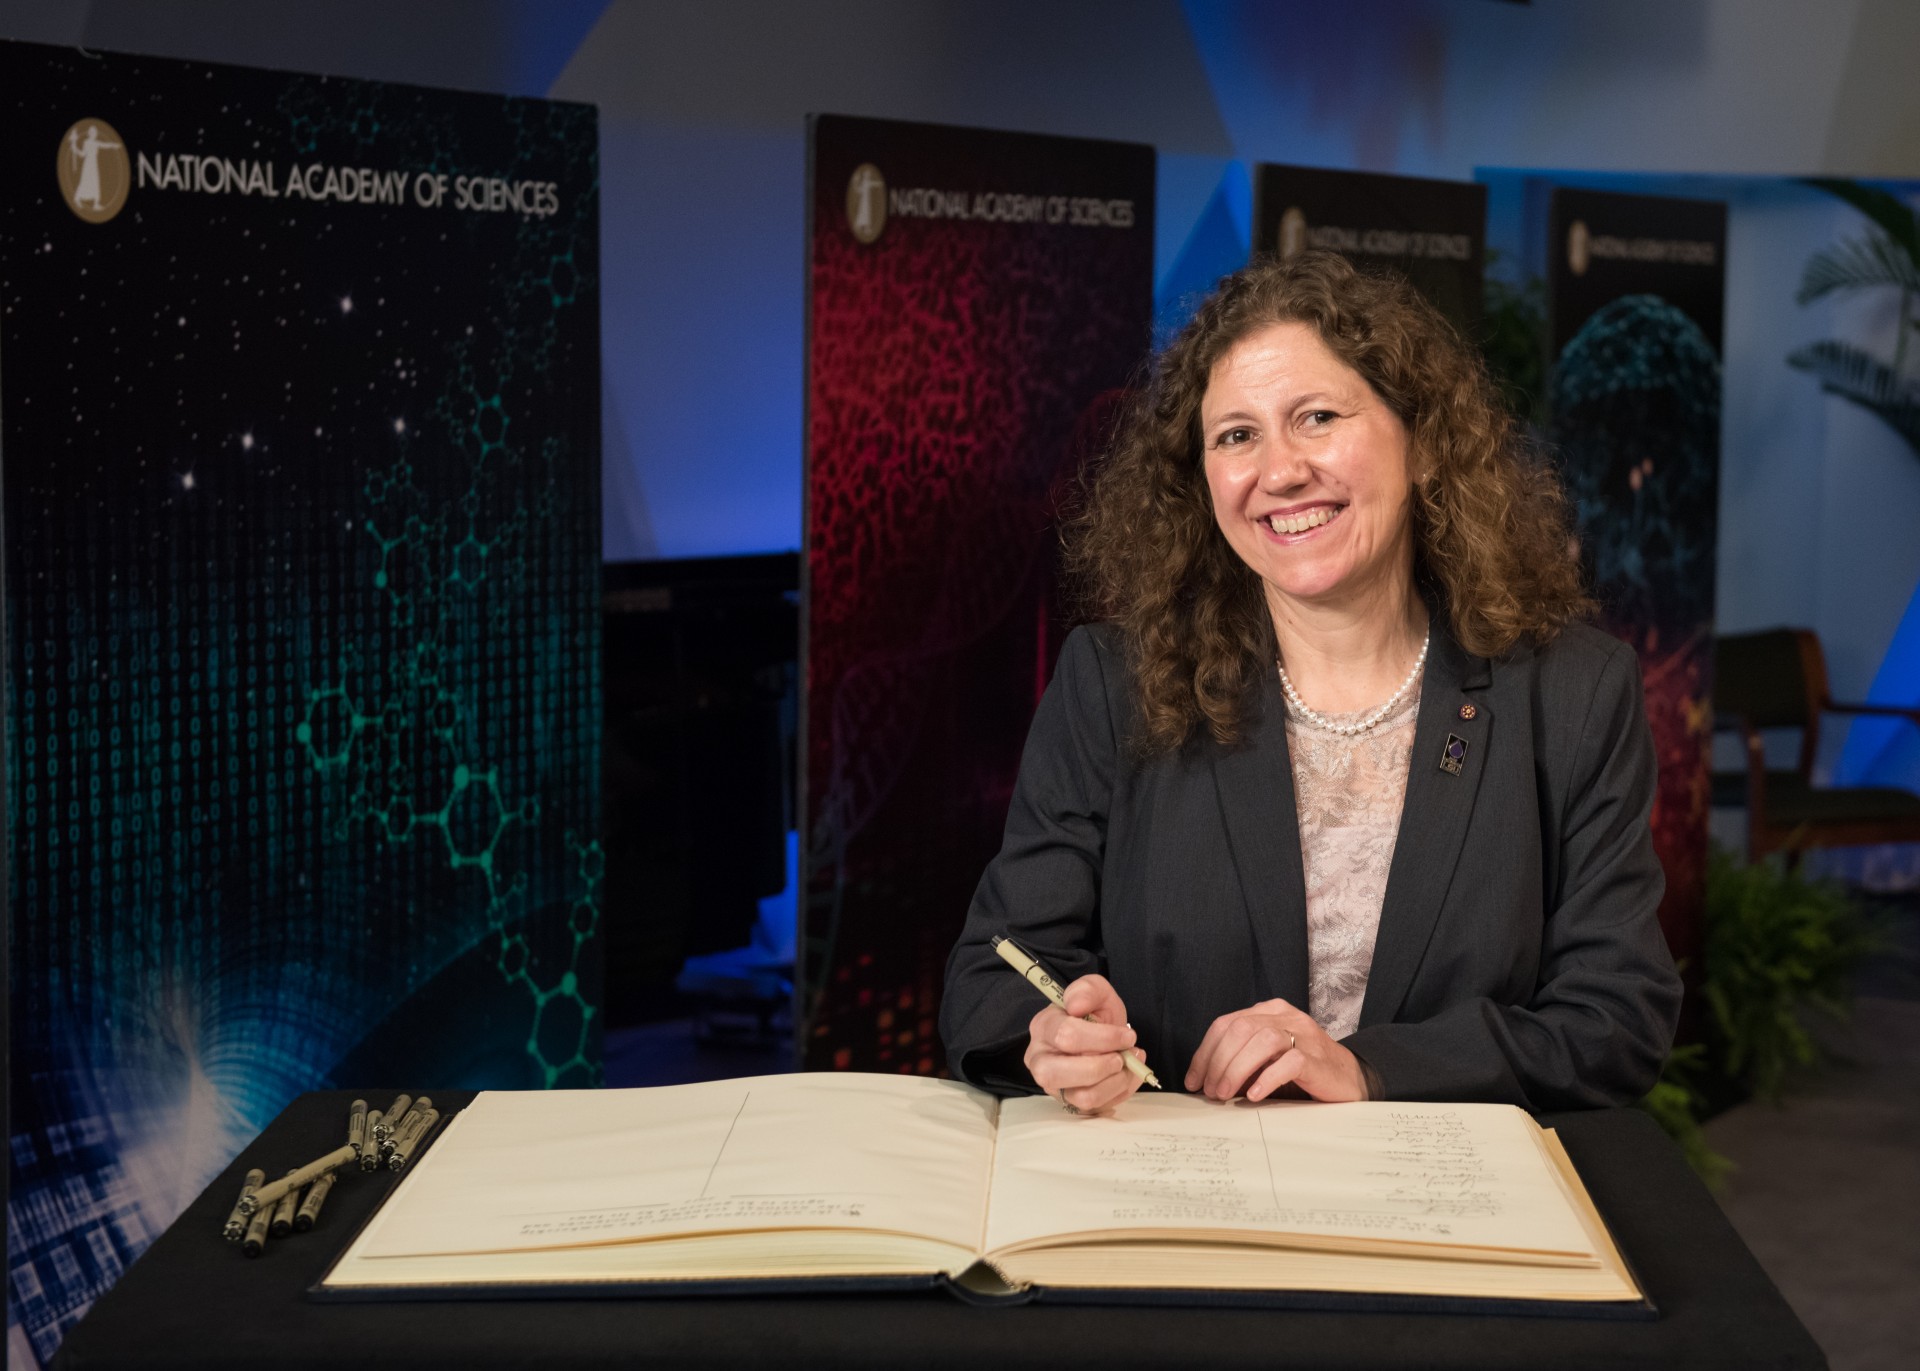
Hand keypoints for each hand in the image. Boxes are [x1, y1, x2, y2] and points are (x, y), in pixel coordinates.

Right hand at [1022, 973, 1149, 1114]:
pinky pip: (1095, 1107)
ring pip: (1082, 1096)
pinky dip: (1118, 1092)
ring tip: (1125, 1066)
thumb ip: (1087, 990)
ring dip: (1114, 1082)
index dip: (1104, 1038)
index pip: (1067, 1035)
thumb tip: (1076, 1005)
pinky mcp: (1069, 1102)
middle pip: (1060, 1073)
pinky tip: (1123, 1076)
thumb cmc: (1095, 1016)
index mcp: (1043, 1026)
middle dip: (1103, 1065)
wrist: (1102, 1036)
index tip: (1127, 1035)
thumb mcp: (1097, 992)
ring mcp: (1052, 1085)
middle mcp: (1039, 1058)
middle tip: (1122, 1056)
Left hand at [1184, 998, 1366, 1102]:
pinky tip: (1254, 1094)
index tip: (1194, 1080)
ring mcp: (1304, 1035)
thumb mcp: (1266, 1061)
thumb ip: (1241, 1061)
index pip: (1226, 1024)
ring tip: (1226, 1094)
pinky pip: (1289, 1062)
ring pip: (1262, 1040)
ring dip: (1236, 1069)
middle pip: (1240, 1030)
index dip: (1204, 1053)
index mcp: (1269, 1012)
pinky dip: (1267, 1078)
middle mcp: (1285, 1017)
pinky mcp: (1317, 1058)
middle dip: (1217, 1062)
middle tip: (1211, 1092)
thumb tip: (1206, 1080)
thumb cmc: (1303, 1072)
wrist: (1350, 1080)